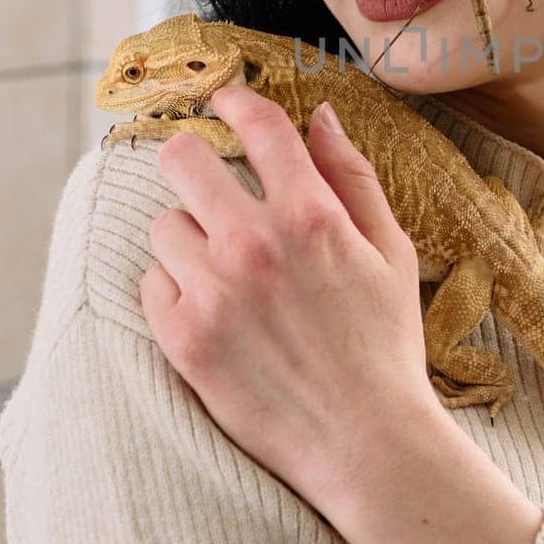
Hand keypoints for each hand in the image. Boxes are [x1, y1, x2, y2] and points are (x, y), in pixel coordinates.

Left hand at [140, 84, 438, 512]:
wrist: (365, 443)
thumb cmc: (385, 345)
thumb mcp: (390, 252)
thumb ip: (352, 177)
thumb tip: (319, 116)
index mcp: (311, 215)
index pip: (256, 126)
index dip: (234, 101)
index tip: (224, 101)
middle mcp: (256, 244)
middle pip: (181, 159)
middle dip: (192, 161)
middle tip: (207, 183)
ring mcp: (214, 291)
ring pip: (164, 225)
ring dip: (190, 238)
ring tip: (225, 271)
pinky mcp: (184, 338)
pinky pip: (152, 284)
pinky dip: (176, 291)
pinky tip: (215, 313)